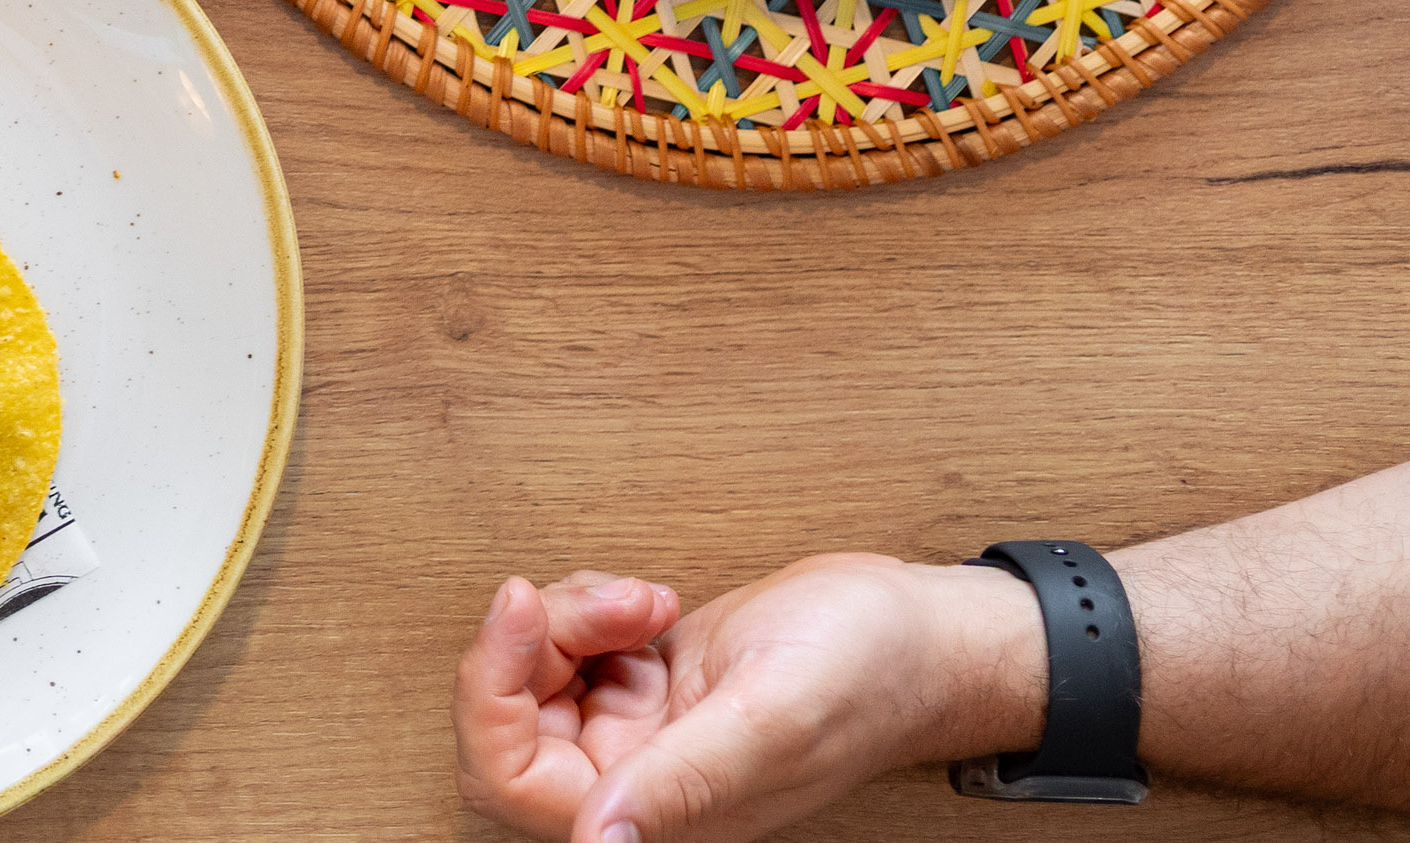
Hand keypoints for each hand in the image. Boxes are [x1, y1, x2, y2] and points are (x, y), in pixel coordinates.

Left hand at [455, 553, 1045, 842]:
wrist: (919, 629)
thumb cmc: (871, 671)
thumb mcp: (771, 715)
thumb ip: (680, 781)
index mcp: (663, 810)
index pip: (511, 780)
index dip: (491, 694)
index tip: (521, 610)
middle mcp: (639, 780)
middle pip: (510, 721)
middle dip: (535, 641)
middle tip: (606, 601)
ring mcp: (640, 731)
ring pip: (537, 672)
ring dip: (573, 614)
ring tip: (647, 600)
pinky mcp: (646, 685)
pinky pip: (570, 643)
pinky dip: (593, 606)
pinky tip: (651, 602)